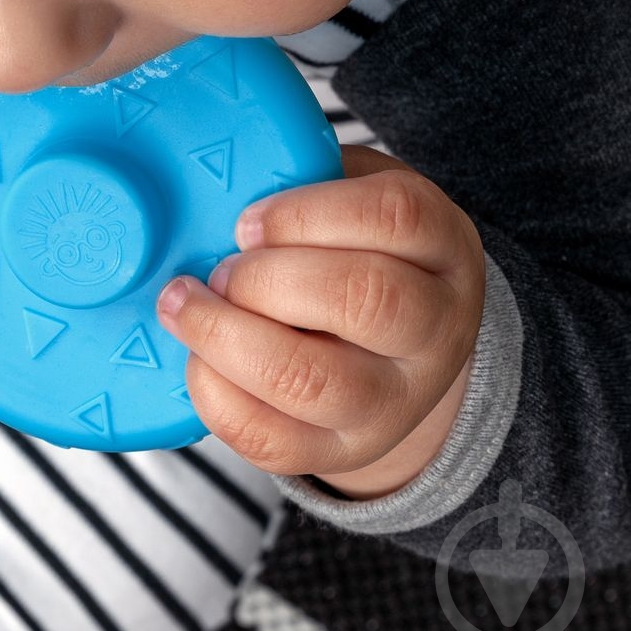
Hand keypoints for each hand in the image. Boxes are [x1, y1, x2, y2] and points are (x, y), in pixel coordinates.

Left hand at [156, 145, 484, 497]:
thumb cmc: (358, 251)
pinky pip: (276, 441)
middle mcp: (437, 326)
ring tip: (187, 308)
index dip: (306, 214)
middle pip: (364, 301)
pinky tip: (197, 358)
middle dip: (265, 280)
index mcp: (442, 244)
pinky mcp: (346, 452)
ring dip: (229, 339)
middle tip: (218, 271)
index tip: (246, 221)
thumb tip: (216, 179)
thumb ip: (305, 179)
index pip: (395, 216)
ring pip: (316, 383)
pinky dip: (217, 396)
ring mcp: (398, 400)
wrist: (402, 351)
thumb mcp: (356, 195)